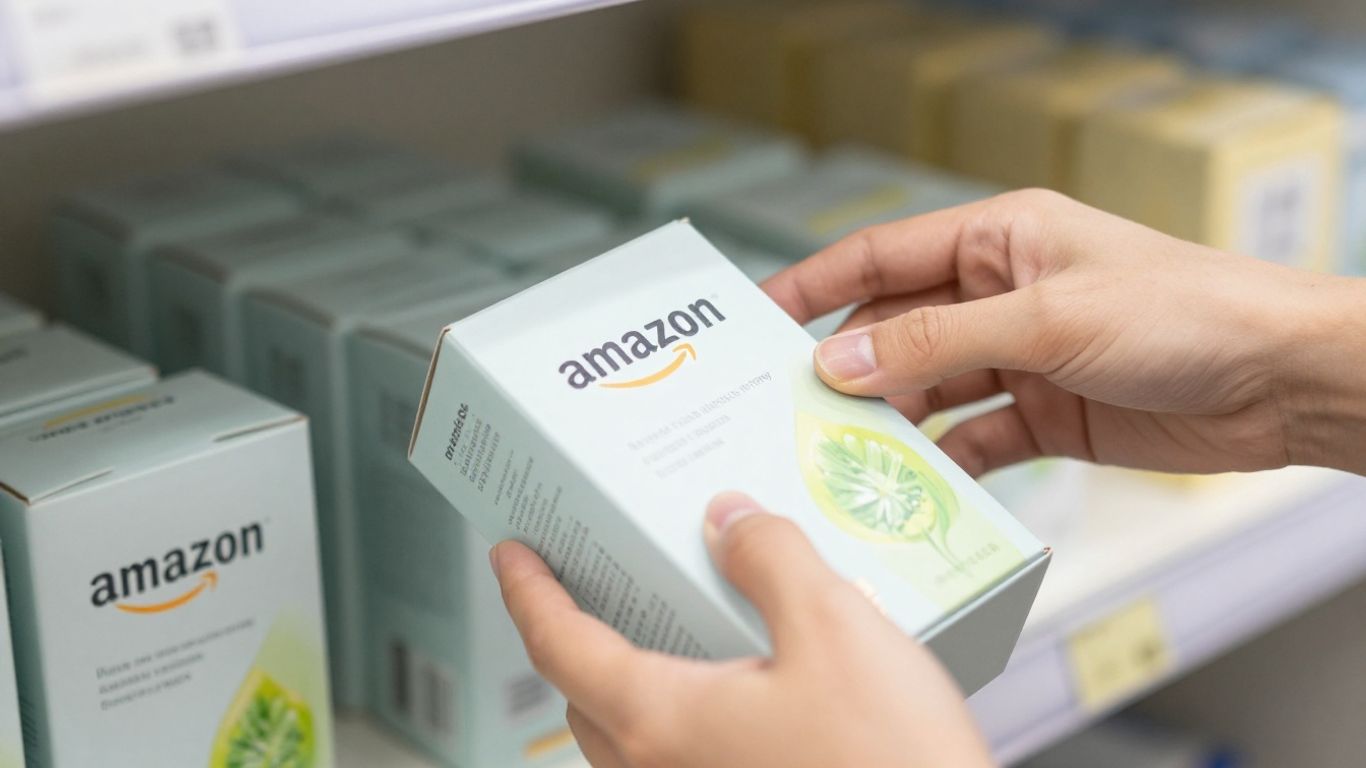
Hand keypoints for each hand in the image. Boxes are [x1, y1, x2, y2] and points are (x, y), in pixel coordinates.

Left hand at [491, 492, 993, 767]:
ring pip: (632, 742)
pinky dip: (681, 721)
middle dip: (576, 640)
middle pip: (587, 700)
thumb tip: (728, 519)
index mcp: (664, 721)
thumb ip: (771, 560)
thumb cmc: (891, 764)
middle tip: (589, 587)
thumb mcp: (837, 628)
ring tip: (669, 631)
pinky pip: (680, 765)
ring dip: (628, 686)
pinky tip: (743, 691)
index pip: (561, 646)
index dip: (529, 593)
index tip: (511, 556)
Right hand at [763, 189, 1365, 475]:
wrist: (1282, 382)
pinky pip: (972, 438)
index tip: (756, 317)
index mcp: (999, 240)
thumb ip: (936, 341)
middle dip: (845, 366)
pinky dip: (942, 463)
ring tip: (835, 455)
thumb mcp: (1047, 319)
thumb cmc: (1184, 314)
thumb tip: (838, 358)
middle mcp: (1001, 294)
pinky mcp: (1044, 415)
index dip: (814, 284)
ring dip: (888, 420)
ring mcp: (1021, 357)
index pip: (882, 256)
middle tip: (786, 408)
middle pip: (896, 328)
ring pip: (927, 388)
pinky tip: (911, 488)